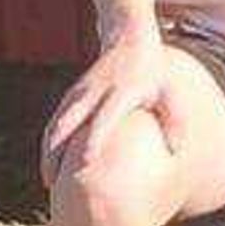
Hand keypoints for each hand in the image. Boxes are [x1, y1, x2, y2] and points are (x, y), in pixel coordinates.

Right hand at [40, 30, 169, 184]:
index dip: (94, 138)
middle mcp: (94, 93)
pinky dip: (48, 146)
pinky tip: (50, 168)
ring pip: (56, 125)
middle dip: (59, 152)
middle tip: (56, 184)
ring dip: (49, 153)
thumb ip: (175, 120)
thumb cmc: (155, 74)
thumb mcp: (171, 92)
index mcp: (121, 92)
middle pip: (68, 123)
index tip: (86, 162)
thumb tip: (175, 152)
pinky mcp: (70, 97)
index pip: (104, 117)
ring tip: (49, 183)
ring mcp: (78, 94)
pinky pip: (54, 123)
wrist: (130, 41)